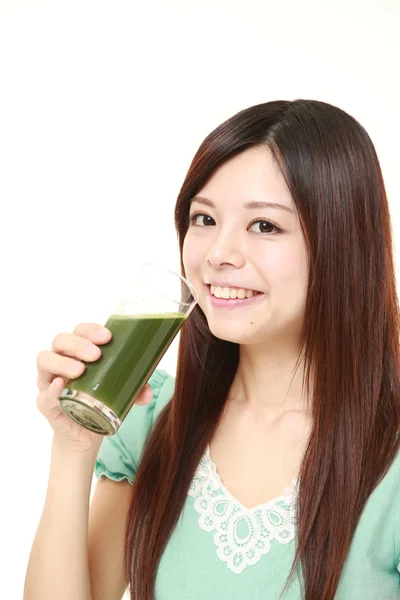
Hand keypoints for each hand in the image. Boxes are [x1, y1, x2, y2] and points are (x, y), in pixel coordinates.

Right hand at [36, 322, 153, 452]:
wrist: (86, 432)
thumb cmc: (100, 399)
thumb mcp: (122, 391)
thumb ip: (136, 388)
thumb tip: (147, 393)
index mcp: (78, 351)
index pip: (80, 331)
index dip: (91, 330)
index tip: (107, 337)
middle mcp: (60, 360)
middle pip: (61, 341)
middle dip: (78, 344)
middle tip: (97, 355)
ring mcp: (49, 380)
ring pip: (45, 360)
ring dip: (62, 362)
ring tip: (80, 370)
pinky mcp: (45, 403)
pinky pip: (42, 395)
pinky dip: (50, 390)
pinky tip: (59, 385)